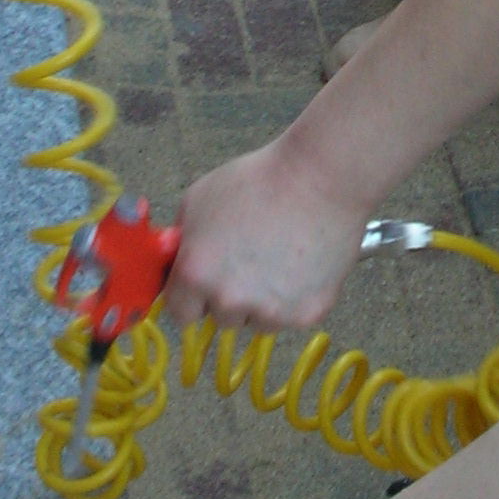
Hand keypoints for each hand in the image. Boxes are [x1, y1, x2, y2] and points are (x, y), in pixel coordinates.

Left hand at [166, 137, 368, 331]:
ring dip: (264, 300)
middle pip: (222, 318)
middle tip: (249, 261)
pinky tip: (302, 264)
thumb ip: (181, 239)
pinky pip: (292, 315)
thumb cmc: (259, 180)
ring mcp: (271, 312)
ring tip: (281, 258)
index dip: (192, 296)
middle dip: (230, 295)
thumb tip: (177, 260)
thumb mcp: (199, 199)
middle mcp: (230, 301)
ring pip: (259, 320)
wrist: (320, 178)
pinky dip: (296, 297)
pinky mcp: (307, 314)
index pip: (180, 313)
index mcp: (196, 275)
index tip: (205, 284)